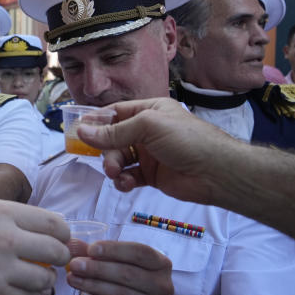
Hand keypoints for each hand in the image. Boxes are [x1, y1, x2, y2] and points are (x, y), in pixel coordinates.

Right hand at [0, 200, 70, 294]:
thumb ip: (4, 218)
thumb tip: (37, 229)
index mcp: (3, 210)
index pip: (55, 223)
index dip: (61, 236)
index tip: (55, 244)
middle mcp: (7, 236)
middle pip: (57, 251)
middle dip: (58, 261)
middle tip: (49, 266)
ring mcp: (1, 266)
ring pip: (45, 279)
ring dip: (43, 283)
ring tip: (33, 282)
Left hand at [66, 240, 173, 294]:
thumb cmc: (132, 283)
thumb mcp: (121, 264)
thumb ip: (98, 253)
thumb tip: (72, 244)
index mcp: (160, 263)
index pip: (140, 252)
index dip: (114, 249)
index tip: (91, 249)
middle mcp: (161, 284)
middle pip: (127, 273)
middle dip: (97, 268)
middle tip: (74, 265)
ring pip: (120, 293)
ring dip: (92, 284)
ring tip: (72, 279)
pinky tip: (83, 294)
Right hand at [75, 97, 234, 204]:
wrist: (216, 173)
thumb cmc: (186, 140)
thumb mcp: (148, 127)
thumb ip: (114, 132)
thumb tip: (81, 131)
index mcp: (150, 111)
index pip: (116, 113)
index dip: (97, 121)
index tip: (78, 131)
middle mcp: (148, 131)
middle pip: (113, 138)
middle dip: (106, 150)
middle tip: (107, 162)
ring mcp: (149, 154)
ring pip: (119, 158)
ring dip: (113, 166)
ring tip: (117, 174)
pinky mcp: (151, 175)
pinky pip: (128, 176)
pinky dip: (123, 180)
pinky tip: (126, 184)